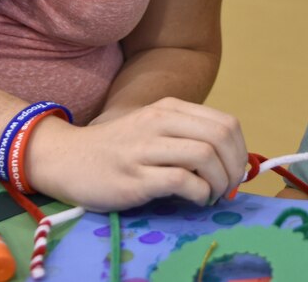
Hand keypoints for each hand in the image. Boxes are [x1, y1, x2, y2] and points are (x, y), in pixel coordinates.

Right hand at [26, 97, 246, 211]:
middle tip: (228, 187)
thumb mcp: (154, 127)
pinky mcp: (135, 177)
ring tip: (212, 195)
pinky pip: (182, 181)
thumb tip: (229, 158)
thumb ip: (186, 134)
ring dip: (219, 182)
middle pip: (220, 137)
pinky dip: (199, 193)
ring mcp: (146, 148)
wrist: (68, 159)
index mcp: (169, 108)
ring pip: (205, 155)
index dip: (240, 150)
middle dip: (234, 167)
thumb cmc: (117, 147)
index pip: (225, 123)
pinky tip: (194, 199)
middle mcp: (159, 121)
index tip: (235, 171)